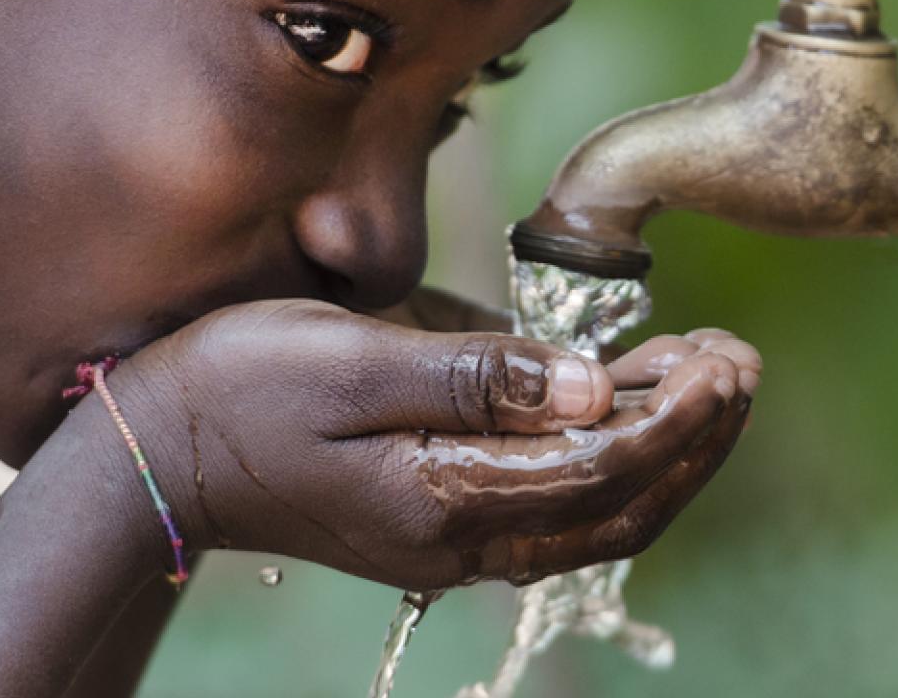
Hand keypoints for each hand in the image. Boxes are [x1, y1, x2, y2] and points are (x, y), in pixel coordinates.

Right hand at [88, 301, 758, 589]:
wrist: (157, 453)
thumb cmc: (242, 386)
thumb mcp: (354, 358)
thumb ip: (478, 375)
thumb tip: (594, 387)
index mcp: (446, 498)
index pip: (603, 469)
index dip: (677, 417)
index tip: (725, 360)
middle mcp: (463, 538)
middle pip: (620, 507)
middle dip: (694, 438)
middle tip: (740, 362)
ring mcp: (454, 539)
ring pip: (598, 516)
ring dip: (666, 452)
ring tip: (713, 376)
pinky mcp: (443, 518)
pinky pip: (558, 504)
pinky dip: (615, 461)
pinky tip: (636, 401)